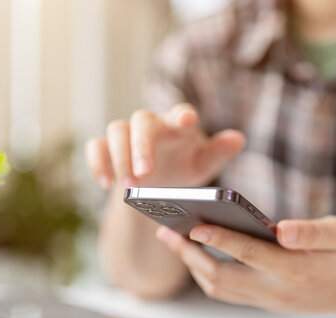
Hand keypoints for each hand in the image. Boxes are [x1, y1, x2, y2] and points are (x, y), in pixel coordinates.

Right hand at [85, 103, 245, 188]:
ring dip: (119, 158)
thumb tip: (239, 138)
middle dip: (141, 146)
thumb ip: (220, 152)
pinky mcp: (108, 147)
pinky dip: (97, 162)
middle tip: (144, 173)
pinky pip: (96, 146)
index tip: (186, 120)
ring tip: (129, 187)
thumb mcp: (205, 164)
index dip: (183, 115)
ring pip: (116, 130)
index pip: (181, 113)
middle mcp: (152, 124)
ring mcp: (128, 134)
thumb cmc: (186, 166)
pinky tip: (105, 183)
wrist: (159, 182)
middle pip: (142, 120)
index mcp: (179, 125)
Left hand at [155, 216, 335, 313]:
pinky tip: (199, 255)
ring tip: (175, 239)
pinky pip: (228, 293)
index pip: (247, 253)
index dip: (218, 238)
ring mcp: (270, 300)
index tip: (192, 224)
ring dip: (193, 266)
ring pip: (219, 288)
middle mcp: (277, 290)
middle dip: (189, 255)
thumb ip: (312, 231)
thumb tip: (281, 229)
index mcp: (296, 269)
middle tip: (166, 231)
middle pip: (221, 277)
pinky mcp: (266, 302)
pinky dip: (207, 275)